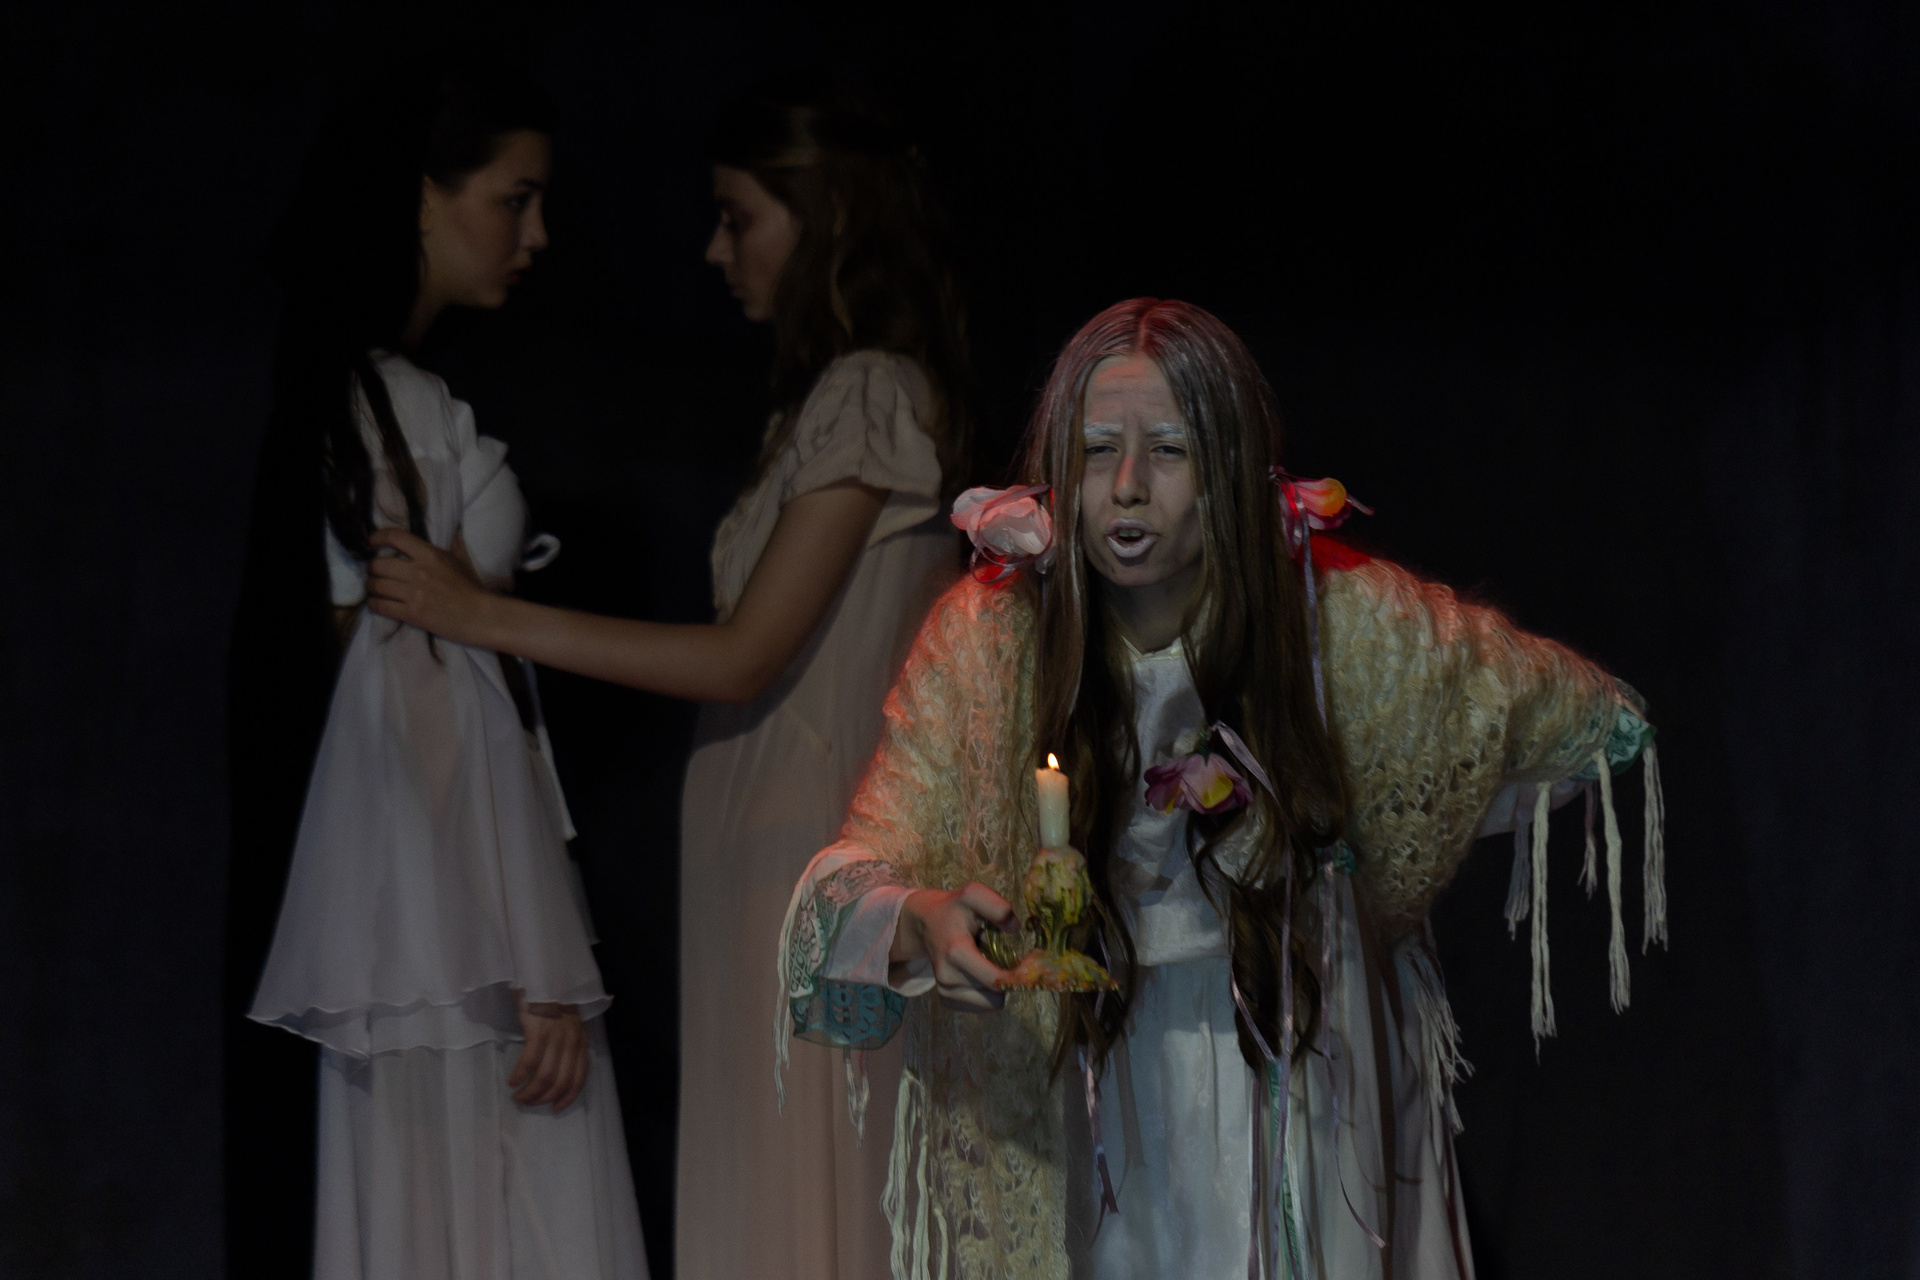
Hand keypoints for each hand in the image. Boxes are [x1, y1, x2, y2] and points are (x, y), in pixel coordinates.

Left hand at [365, 528, 493, 646]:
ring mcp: (413, 594)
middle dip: (372, 569)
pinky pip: (381, 606)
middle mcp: (418, 571)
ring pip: (376, 586)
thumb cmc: (470, 588)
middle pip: (378, 565)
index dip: (378, 537)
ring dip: (371, 586)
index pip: (395, 537)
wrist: (480, 615)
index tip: (372, 543)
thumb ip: (432, 552)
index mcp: (430, 554)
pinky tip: (377, 602)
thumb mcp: (454, 560)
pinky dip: (374, 604)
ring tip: (375, 588)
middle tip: (375, 573)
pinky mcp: (411, 614)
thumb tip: (415, 544)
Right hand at [508, 992, 588, 1112]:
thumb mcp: (569, 1020)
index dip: (568, 1096)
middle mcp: (572, 1040)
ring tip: (518, 1096)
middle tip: (528, 1103)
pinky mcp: (538, 1030)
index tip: (555, 1108)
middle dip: (543, 1098)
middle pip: (560, 1081)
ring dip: (530, 1092)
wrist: (545, 972)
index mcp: (581, 1039)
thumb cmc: (553, 996)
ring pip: (545, 1076)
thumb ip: (568, 1040)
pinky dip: (520, 1076)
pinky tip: (512, 1081)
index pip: (579, 1077)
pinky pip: (529, 1062)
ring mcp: (556, 1036)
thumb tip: (557, 1065)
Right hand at [891, 882, 1017, 1012]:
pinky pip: (980, 1008)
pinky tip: (978, 973)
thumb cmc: (955, 909)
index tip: (1027, 963)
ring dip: (995, 988)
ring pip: (990, 1005)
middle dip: (1006, 980)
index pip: (995, 980)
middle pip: (995, 996)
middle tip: (1004, 959)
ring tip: (986, 963)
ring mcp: (945, 990)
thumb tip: (1015, 928)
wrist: (926, 923)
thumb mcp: (974, 895)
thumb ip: (996, 905)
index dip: (1017, 976)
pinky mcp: (946, 1000)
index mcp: (956, 951)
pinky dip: (985, 994)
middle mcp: (947, 977)